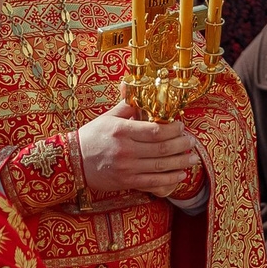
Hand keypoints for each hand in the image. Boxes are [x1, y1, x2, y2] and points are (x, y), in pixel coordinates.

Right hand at [77, 103, 201, 196]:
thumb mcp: (108, 117)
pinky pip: (152, 182)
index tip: (182, 126)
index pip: (155, 130)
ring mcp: (126, 168)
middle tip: (192, 141)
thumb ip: (127, 104)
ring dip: (180, 163)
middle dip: (181, 145)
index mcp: (122, 130)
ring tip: (193, 159)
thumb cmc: (92, 136)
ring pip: (160, 166)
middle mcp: (125, 150)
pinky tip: (180, 175)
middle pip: (161, 148)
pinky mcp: (126, 181)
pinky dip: (169, 179)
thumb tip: (137, 86)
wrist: (72, 161)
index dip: (173, 129)